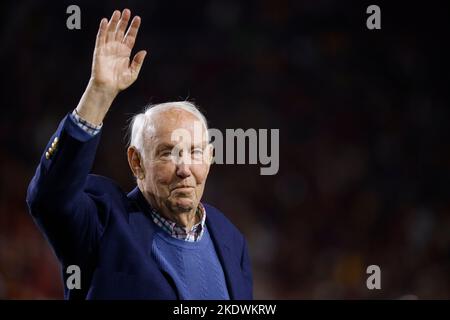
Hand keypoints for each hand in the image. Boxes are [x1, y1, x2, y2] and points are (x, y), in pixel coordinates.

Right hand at [75, 9, 146, 124]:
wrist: (107, 88)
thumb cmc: (119, 82)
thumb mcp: (133, 73)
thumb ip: (138, 62)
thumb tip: (144, 51)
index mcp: (125, 52)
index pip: (130, 36)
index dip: (133, 27)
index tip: (138, 18)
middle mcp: (116, 48)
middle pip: (120, 31)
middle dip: (124, 21)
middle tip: (127, 11)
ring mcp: (108, 48)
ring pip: (111, 32)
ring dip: (114, 22)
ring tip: (117, 12)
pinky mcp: (99, 50)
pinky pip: (101, 37)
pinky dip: (102, 29)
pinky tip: (105, 21)